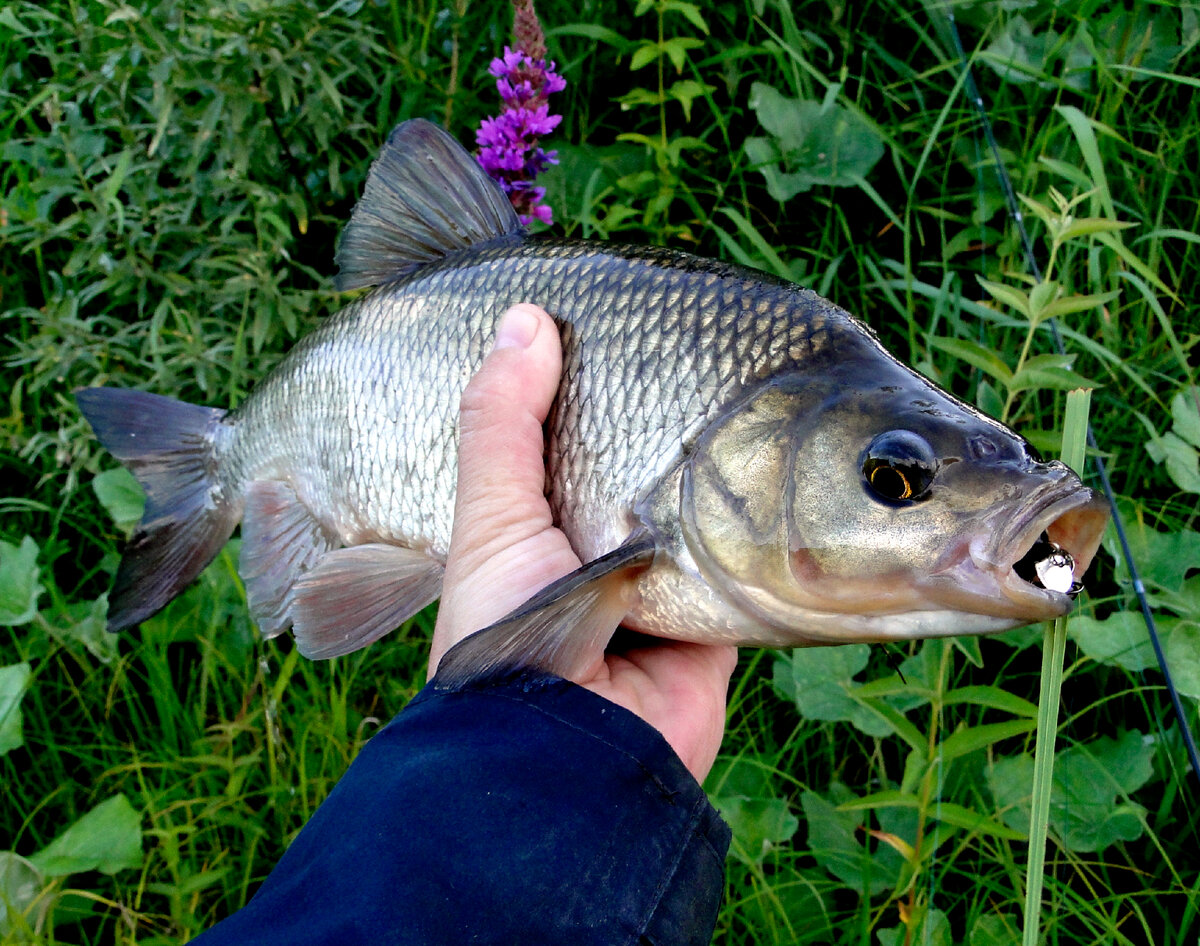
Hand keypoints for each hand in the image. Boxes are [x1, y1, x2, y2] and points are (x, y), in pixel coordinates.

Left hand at [429, 303, 736, 781]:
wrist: (566, 750)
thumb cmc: (506, 630)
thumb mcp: (490, 515)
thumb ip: (503, 422)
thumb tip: (527, 317)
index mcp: (541, 530)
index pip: (574, 449)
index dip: (594, 399)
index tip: (624, 338)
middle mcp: (603, 557)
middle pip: (645, 480)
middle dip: (669, 434)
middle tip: (707, 361)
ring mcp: (662, 591)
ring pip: (703, 517)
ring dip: (724, 480)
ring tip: (759, 398)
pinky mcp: (718, 621)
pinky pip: (751, 566)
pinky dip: (765, 533)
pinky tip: (787, 470)